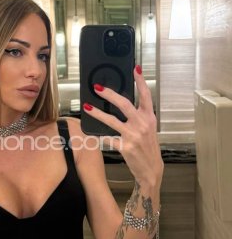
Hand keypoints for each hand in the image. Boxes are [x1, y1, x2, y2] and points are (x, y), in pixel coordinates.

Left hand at [83, 65, 162, 186]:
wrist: (151, 169)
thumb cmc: (148, 147)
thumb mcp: (148, 129)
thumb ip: (138, 116)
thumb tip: (121, 104)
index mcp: (149, 117)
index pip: (146, 95)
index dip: (141, 81)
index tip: (136, 68)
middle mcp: (142, 124)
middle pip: (124, 104)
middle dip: (109, 94)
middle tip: (97, 88)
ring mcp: (133, 135)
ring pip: (111, 120)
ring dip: (97, 113)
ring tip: (87, 107)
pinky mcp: (125, 146)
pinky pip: (108, 138)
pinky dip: (99, 136)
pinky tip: (92, 133)